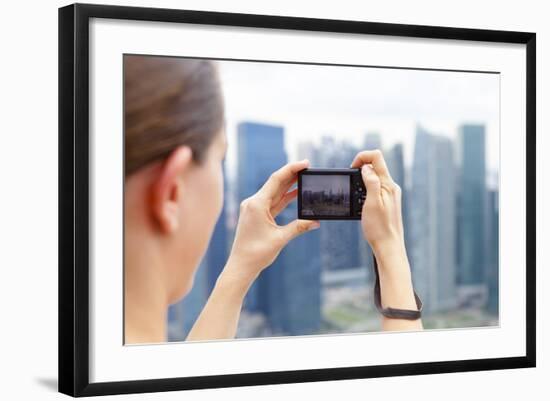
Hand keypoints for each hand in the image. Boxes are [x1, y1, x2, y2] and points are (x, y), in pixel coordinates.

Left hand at [223, 159, 320, 284]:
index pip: (276, 180)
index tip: (305, 163)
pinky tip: (296, 193)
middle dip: (292, 174)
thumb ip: (299, 227)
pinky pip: (273, 202)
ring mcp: (254, 208)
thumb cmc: (256, 253)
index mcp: (257, 204)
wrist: (241, 266)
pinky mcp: (257, 215)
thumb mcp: (280, 238)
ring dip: (289, 185)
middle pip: (276, 183)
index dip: (291, 169)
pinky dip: (284, 197)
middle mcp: (253, 203)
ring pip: (275, 192)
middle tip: (308, 167)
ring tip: (305, 177)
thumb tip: (316, 221)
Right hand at [350, 150, 405, 256]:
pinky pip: (375, 188)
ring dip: (362, 180)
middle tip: (351, 185)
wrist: (388, 246)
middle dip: (360, 169)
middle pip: (375, 165)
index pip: (376, 157)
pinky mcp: (387, 201)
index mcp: (388, 184)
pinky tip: (361, 203)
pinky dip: (365, 190)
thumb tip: (367, 167)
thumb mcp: (372, 203)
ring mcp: (390, 194)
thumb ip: (371, 182)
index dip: (362, 157)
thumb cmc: (379, 228)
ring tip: (356, 196)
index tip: (352, 169)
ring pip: (374, 177)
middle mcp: (391, 186)